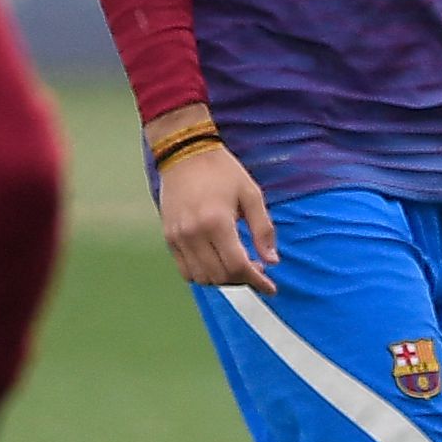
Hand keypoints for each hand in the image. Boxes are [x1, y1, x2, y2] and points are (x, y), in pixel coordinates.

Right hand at [148, 113, 273, 291]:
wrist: (184, 153)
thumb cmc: (222, 171)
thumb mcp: (251, 195)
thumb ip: (263, 229)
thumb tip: (273, 261)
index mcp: (217, 222)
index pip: (237, 266)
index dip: (257, 281)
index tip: (271, 288)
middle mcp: (194, 234)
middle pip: (220, 276)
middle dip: (242, 280)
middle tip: (256, 269)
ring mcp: (178, 237)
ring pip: (202, 278)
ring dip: (223, 280)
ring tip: (236, 266)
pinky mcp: (169, 237)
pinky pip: (185, 270)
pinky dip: (203, 275)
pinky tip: (217, 263)